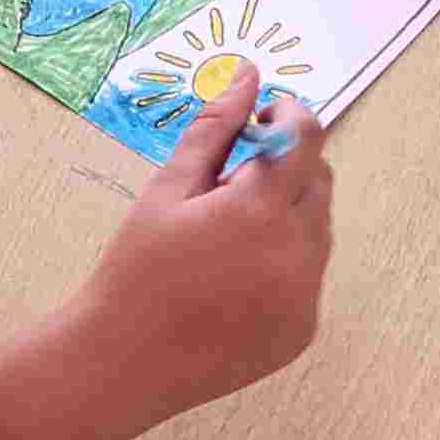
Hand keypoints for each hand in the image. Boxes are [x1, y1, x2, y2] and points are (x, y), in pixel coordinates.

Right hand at [74, 68, 332, 424]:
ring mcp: (305, 298)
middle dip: (285, 166)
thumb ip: (214, 128)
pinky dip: (285, 260)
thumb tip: (249, 74)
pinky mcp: (303, 330)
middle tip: (229, 184)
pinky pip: (310, 274)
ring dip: (288, 212)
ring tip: (227, 236)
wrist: (121, 365)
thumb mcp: (168, 189)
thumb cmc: (135, 269)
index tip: (256, 124)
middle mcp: (295, 254)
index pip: (306, 136)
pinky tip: (234, 278)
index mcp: (259, 211)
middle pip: (318, 180)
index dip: (286, 117)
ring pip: (318, 227)